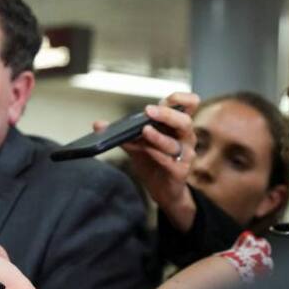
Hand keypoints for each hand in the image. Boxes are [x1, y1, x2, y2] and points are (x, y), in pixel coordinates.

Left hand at [100, 91, 199, 230]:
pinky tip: (146, 150)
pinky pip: (169, 160)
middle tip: (148, 110)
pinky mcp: (180, 170)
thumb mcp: (136, 144)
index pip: (189, 104)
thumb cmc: (153, 162)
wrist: (162, 189)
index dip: (179, 99)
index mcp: (176, 126)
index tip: (164, 99)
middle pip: (185, 121)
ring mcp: (184, 154)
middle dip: (167, 114)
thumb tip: (98, 124)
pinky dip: (156, 154)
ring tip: (145, 130)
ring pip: (175, 142)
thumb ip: (121, 133)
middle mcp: (184, 137)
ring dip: (158, 136)